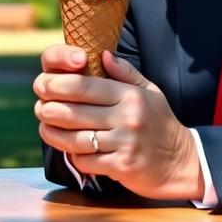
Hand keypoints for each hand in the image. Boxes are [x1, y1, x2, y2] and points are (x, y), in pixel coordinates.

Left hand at [34, 45, 201, 200]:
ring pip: (75, 138)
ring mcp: (124, 143)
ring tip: (45, 128)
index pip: (84, 86)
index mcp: (129, 95)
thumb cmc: (161, 123)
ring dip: (54, 134)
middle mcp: (126, 117)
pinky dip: (74, 157)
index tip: (42, 85)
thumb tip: (102, 54)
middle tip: (39, 107)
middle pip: (73, 111)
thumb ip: (125, 73)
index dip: (56, 85)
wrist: (183, 162)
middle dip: (49, 109)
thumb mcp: (150, 92)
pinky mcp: (122, 167)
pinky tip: (69, 150)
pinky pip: (86, 161)